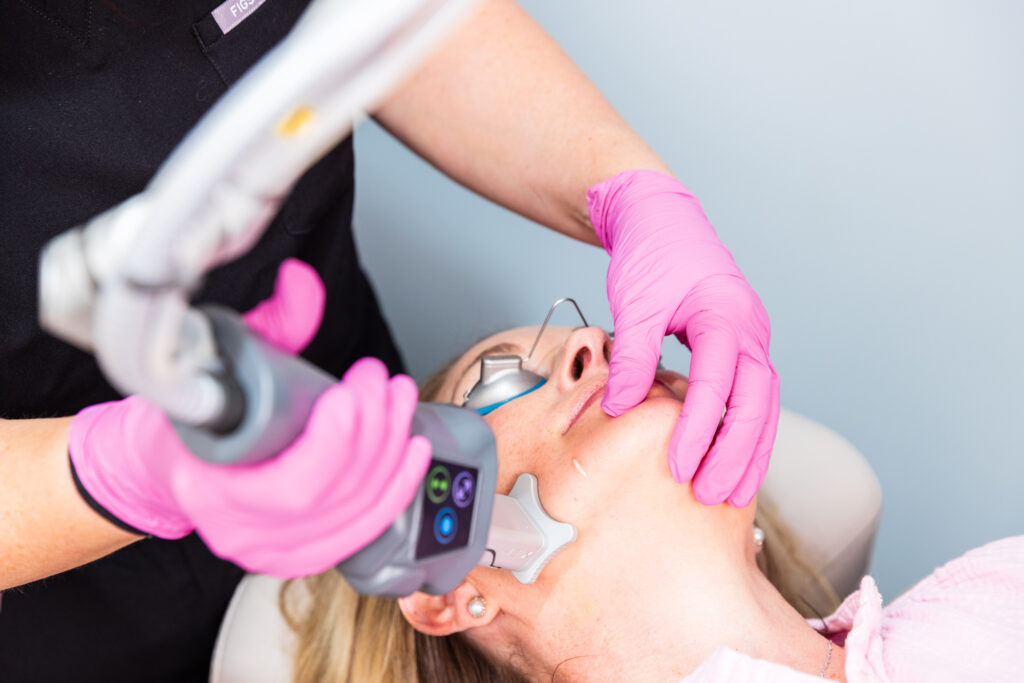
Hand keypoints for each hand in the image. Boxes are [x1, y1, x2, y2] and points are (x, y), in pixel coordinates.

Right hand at [69, 259, 431, 575]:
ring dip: (391, 451)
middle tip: (382, 381)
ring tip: (399, 399)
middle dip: (374, 432)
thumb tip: (302, 281)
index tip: (350, 393)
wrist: (170, 465)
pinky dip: (396, 488)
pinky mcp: (304, 553)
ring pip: (357, 511)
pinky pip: (364, 529)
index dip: (336, 444)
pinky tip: (413, 449)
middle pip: (336, 494)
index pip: (292, 486)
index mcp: (210, 491)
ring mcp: (277, 552)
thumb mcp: (210, 362)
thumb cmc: (184, 417)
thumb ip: (264, 322)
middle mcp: (245, 534)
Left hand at [587, 171, 779, 506]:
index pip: (718, 384)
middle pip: (756, 403)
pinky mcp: (743, 349)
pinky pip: (754, 399)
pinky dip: (746, 434)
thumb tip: (621, 409)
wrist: (663, 222)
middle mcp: (749, 329)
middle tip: (711, 496)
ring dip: (749, 453)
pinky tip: (734, 464)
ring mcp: (752, 339)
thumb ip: (632, 356)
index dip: (697, 430)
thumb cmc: (651, 256)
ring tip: (732, 496)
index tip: (676, 468)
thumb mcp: (635, 301)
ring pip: (763, 406)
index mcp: (724, 315)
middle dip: (735, 454)